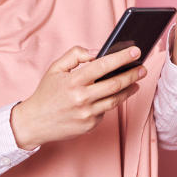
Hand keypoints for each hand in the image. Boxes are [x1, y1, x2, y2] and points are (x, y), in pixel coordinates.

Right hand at [10, 45, 147, 149]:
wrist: (34, 123)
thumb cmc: (46, 93)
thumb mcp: (55, 69)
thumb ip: (75, 55)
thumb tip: (96, 53)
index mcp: (73, 81)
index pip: (103, 65)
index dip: (122, 57)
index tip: (135, 51)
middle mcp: (81, 97)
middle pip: (115, 84)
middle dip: (132, 74)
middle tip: (142, 67)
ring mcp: (87, 113)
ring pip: (115, 99)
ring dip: (129, 89)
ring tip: (136, 81)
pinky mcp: (89, 125)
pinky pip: (105, 110)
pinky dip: (111, 101)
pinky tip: (114, 95)